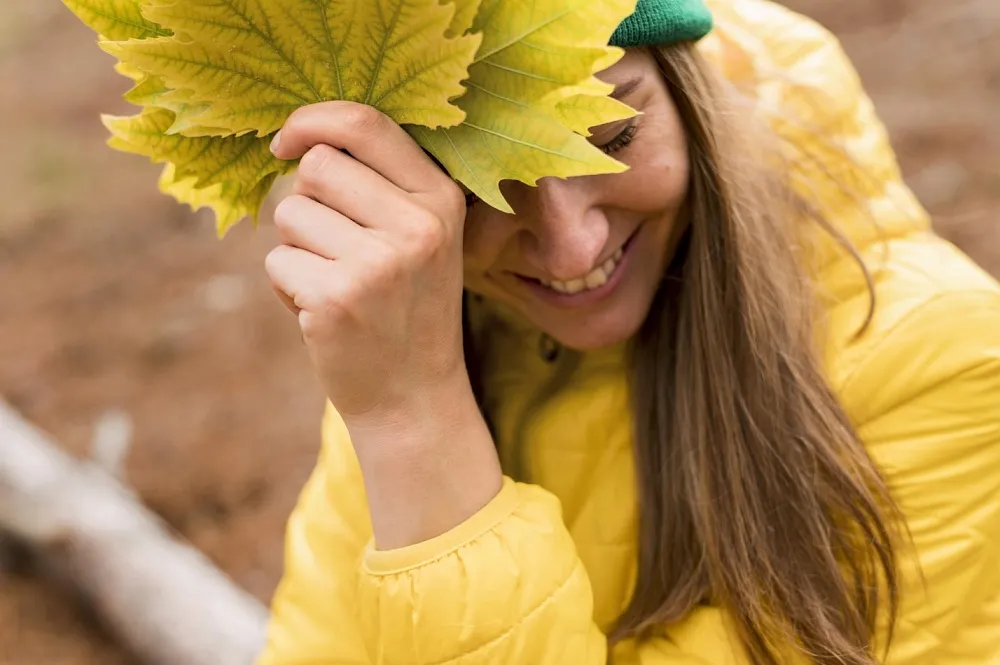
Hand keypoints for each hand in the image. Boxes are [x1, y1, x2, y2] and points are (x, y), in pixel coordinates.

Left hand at [265, 102, 500, 547]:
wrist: (414, 399)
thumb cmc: (407, 308)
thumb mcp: (422, 239)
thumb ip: (381, 184)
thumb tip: (301, 137)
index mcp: (441, 199)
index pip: (365, 123)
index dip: (311, 120)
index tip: (285, 142)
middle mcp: (417, 225)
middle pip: (316, 167)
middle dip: (307, 204)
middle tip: (335, 248)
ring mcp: (378, 263)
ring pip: (289, 214)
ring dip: (297, 249)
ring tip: (336, 285)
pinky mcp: (337, 299)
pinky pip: (277, 261)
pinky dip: (289, 287)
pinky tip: (326, 314)